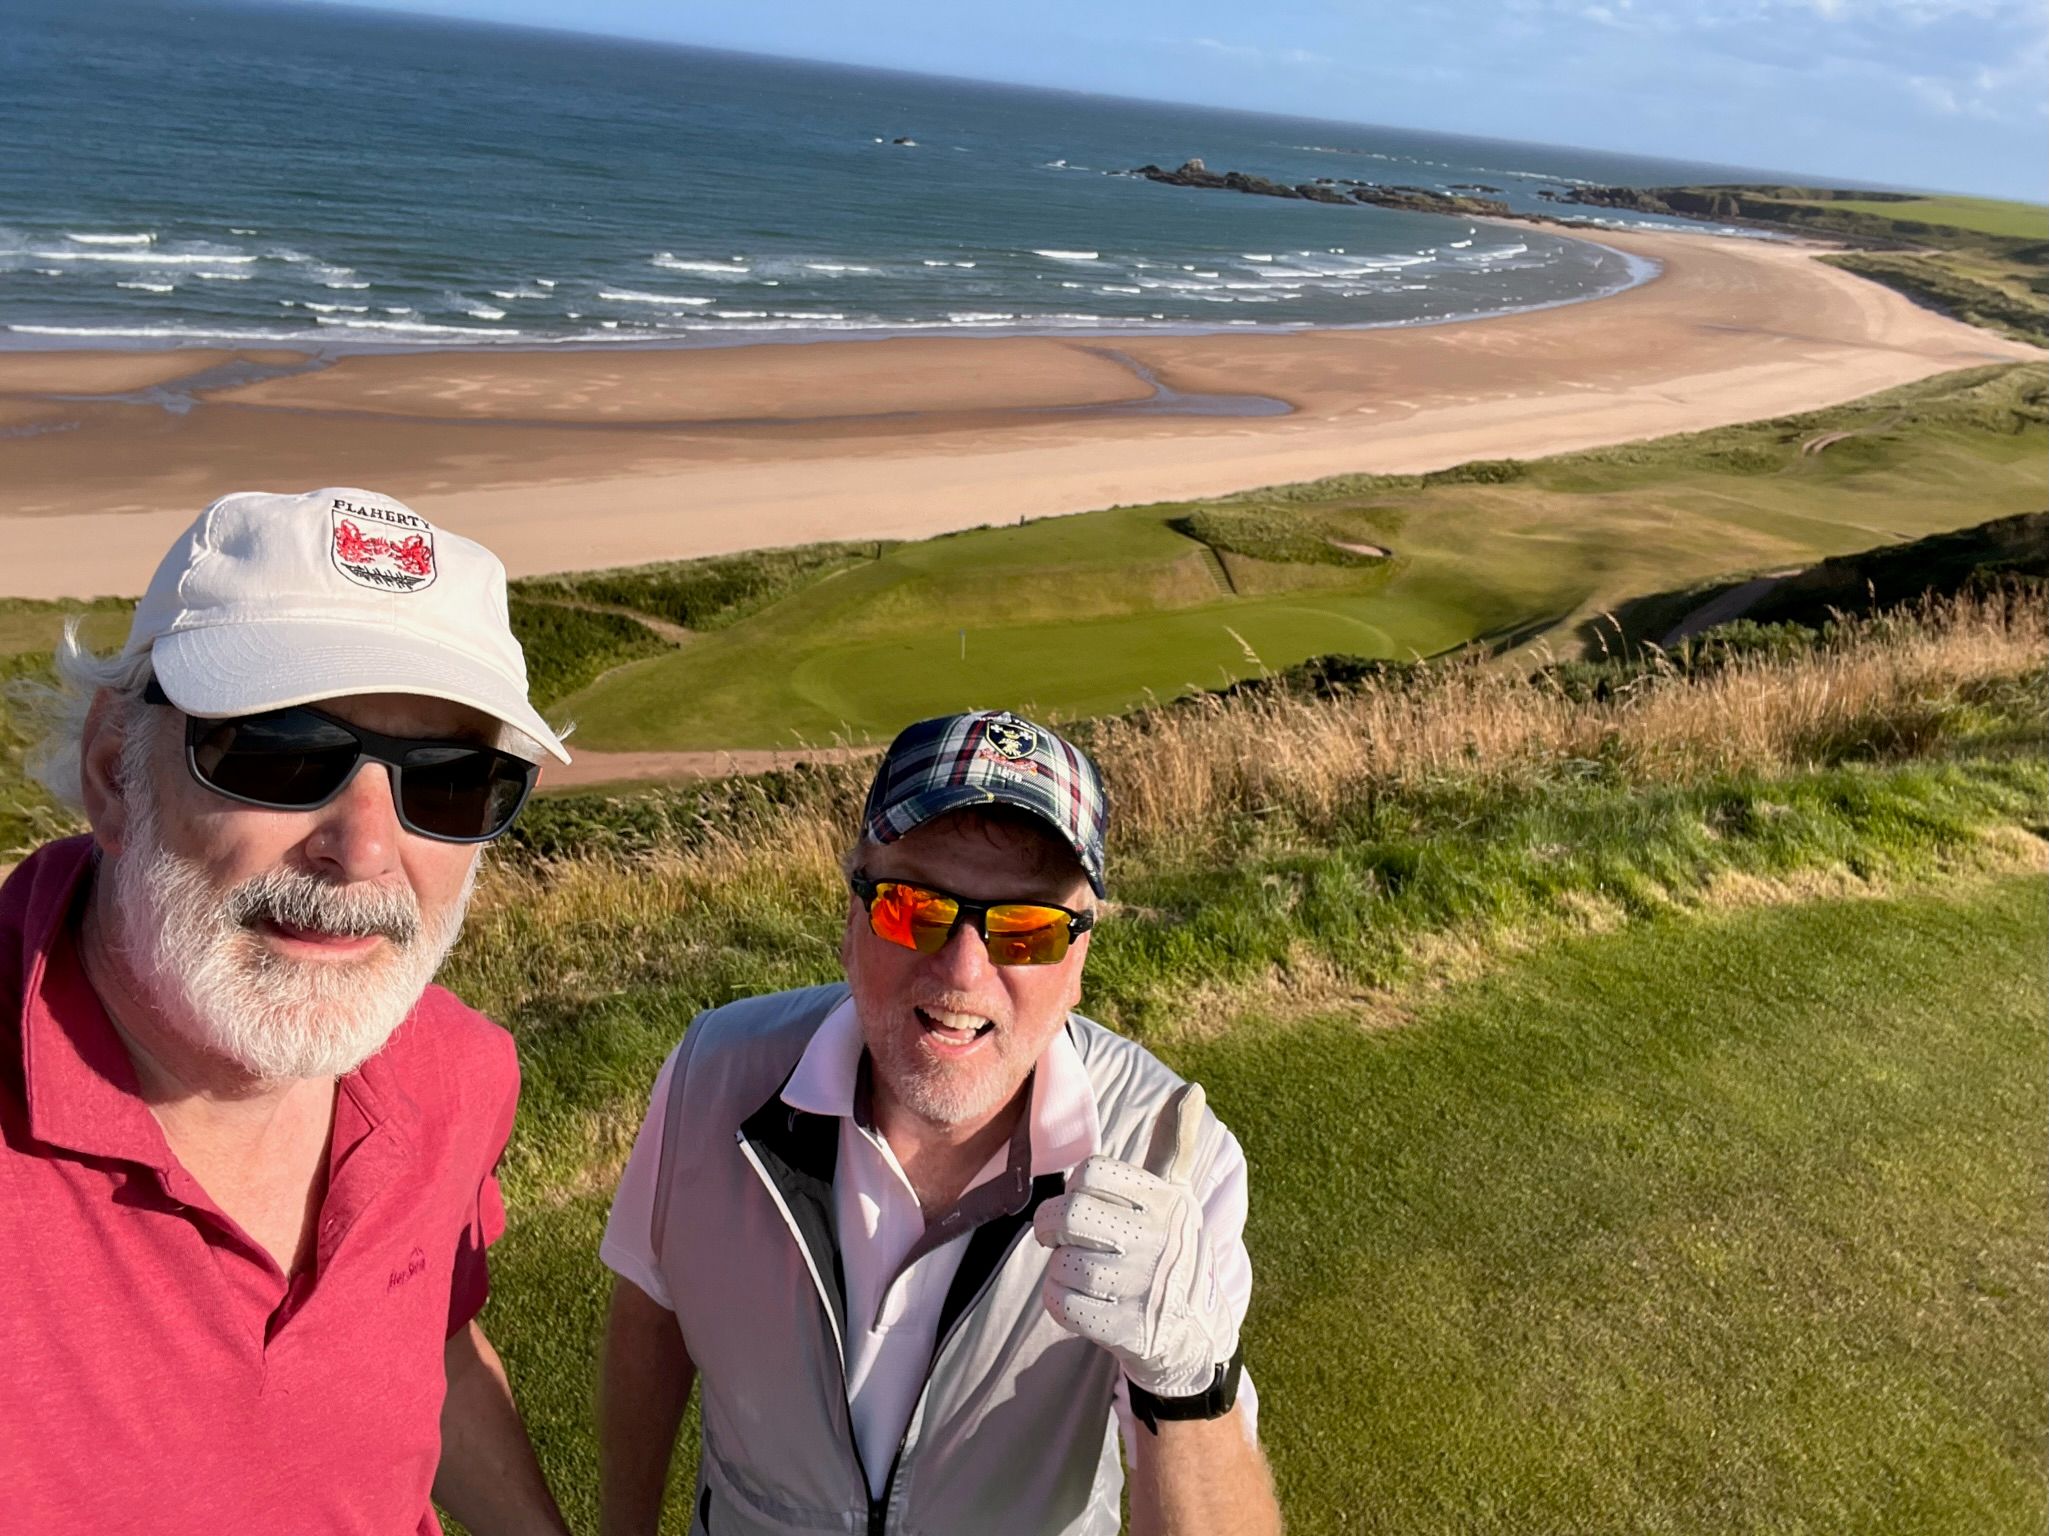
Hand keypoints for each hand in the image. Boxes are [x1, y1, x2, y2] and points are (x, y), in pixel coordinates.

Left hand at [1032, 1082, 1236, 1398]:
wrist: (1194, 1334)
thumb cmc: (1172, 1250)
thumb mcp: (1177, 1195)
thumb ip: (1174, 1143)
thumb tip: (1192, 1089)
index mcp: (1165, 1199)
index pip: (1091, 1172)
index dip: (1075, 1187)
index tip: (1083, 1200)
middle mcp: (1158, 1239)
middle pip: (1068, 1215)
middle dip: (1050, 1226)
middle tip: (1056, 1236)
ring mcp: (1144, 1286)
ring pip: (1061, 1263)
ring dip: (1060, 1270)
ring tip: (1082, 1273)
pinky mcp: (1129, 1329)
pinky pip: (1062, 1304)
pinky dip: (1060, 1302)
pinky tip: (1082, 1302)